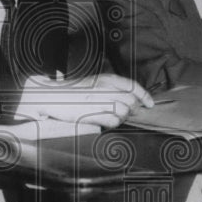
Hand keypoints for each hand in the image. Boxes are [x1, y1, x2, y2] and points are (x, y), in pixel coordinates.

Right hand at [17, 73, 153, 128]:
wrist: (52, 96)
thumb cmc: (73, 91)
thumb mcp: (95, 83)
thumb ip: (112, 89)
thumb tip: (130, 99)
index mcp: (107, 78)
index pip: (134, 86)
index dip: (145, 96)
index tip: (150, 103)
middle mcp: (105, 88)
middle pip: (131, 101)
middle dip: (132, 109)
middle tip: (126, 112)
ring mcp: (100, 101)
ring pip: (123, 113)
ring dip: (121, 117)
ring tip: (110, 115)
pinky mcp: (93, 114)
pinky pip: (113, 122)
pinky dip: (112, 123)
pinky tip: (103, 120)